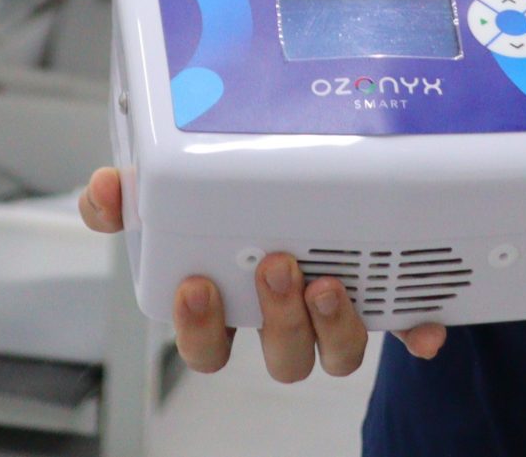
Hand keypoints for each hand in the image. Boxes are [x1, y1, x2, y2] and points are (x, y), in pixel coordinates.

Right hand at [78, 166, 447, 379]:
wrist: (307, 172)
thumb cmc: (230, 203)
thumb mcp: (172, 190)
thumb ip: (131, 195)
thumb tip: (103, 191)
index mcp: (231, 303)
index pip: (208, 345)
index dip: (200, 329)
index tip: (196, 285)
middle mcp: (283, 317)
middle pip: (280, 354)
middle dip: (277, 319)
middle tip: (274, 267)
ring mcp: (334, 313)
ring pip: (337, 353)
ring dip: (335, 328)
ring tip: (330, 284)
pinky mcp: (385, 296)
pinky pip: (405, 327)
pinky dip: (416, 330)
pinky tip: (422, 325)